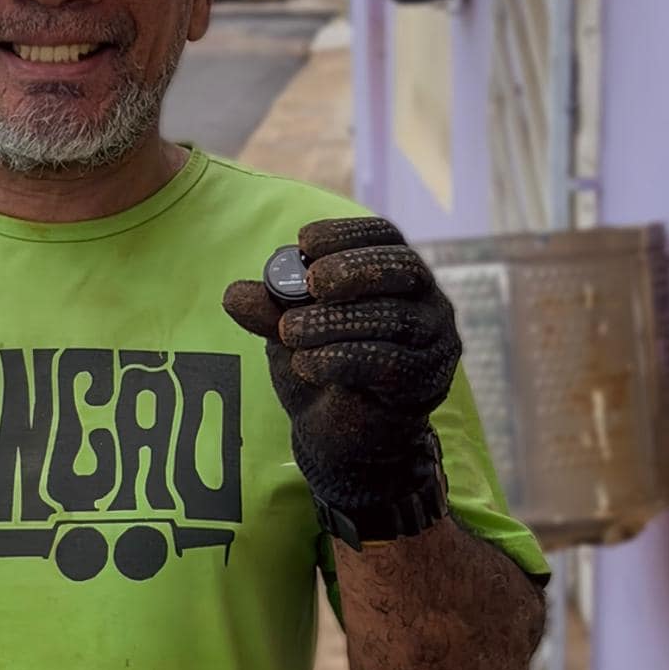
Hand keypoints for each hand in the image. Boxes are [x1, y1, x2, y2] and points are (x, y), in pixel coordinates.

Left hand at [222, 217, 460, 508]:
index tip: (304, 242)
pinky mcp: (426, 382)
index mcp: (394, 273)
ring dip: (337, 321)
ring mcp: (433, 341)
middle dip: (354, 270)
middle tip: (312, 282)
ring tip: (288, 332)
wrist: (342, 435)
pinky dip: (344, 359)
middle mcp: (426, 300)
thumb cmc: (321, 366)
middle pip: (403, 269)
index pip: (384, 236)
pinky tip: (307, 363)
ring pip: (395, 318)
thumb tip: (235, 294)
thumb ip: (268, 310)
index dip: (347, 234)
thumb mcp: (288, 331)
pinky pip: (390, 364)